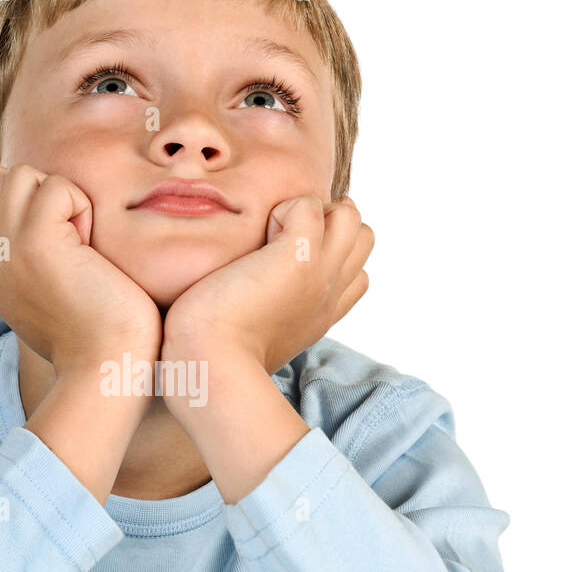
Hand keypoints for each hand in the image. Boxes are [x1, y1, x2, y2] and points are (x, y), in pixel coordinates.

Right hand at [0, 164, 162, 375]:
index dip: (18, 206)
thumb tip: (48, 232)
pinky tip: (90, 247)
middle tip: (67, 236)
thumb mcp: (45, 296)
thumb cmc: (94, 337)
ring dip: (57, 195)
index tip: (53, 243)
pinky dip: (81, 206)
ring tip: (78, 239)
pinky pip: (56, 185)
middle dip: (36, 192)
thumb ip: (27, 263)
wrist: (104, 368)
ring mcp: (5, 247)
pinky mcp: (35, 240)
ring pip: (19, 173)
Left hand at [162, 193, 373, 375]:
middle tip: (280, 239)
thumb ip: (261, 316)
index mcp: (320, 315)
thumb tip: (241, 305)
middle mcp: (329, 294)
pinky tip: (257, 237)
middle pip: (362, 239)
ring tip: (271, 235)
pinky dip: (283, 209)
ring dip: (311, 212)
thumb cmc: (213, 358)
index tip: (285, 261)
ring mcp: (321, 274)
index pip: (354, 275)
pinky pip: (309, 205)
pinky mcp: (300, 256)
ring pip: (350, 217)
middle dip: (329, 224)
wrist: (208, 365)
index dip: (329, 256)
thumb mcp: (250, 337)